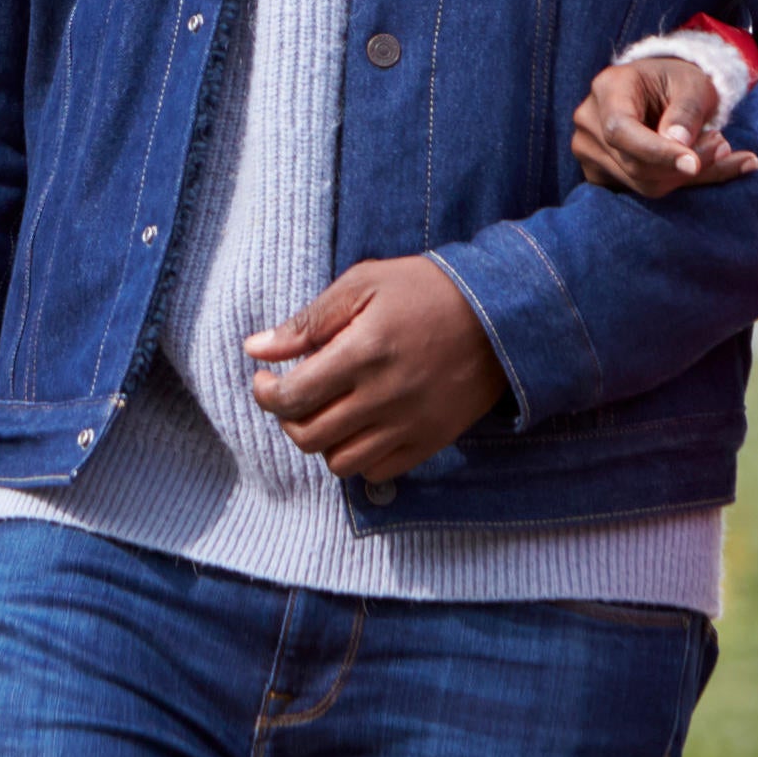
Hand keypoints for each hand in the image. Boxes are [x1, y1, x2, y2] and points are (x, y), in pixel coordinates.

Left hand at [243, 255, 508, 483]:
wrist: (501, 314)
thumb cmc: (426, 290)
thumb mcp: (364, 284)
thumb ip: (308, 321)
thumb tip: (256, 348)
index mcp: (363, 353)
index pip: (293, 397)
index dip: (266, 394)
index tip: (265, 379)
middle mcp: (384, 397)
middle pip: (309, 436)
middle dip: (288, 418)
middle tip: (293, 395)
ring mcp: (409, 425)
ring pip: (340, 462)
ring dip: (321, 441)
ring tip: (326, 412)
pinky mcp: (430, 441)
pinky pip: (377, 472)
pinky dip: (358, 458)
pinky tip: (359, 427)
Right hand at [572, 55, 755, 197]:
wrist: (660, 89)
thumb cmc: (677, 82)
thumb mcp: (694, 85)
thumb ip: (687, 111)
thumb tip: (679, 144)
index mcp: (608, 88)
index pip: (621, 130)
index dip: (657, 152)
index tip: (693, 164)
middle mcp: (589, 120)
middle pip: (634, 163)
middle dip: (681, 164)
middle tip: (723, 146)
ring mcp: (588, 150)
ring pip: (641, 184)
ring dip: (684, 176)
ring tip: (714, 150)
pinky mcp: (599, 173)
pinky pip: (640, 191)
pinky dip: (676, 183)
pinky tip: (695, 166)